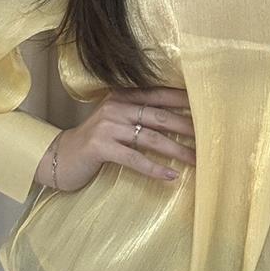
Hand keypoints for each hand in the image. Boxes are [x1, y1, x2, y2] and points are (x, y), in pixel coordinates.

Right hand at [36, 86, 195, 191]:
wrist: (60, 157)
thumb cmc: (96, 142)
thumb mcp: (116, 122)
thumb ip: (139, 116)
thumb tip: (177, 122)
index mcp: (123, 97)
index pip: (158, 95)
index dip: (182, 100)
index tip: (207, 105)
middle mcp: (116, 107)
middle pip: (159, 116)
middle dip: (187, 126)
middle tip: (209, 136)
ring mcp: (107, 126)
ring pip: (150, 138)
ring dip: (176, 150)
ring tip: (196, 160)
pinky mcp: (101, 147)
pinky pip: (134, 158)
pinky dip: (154, 168)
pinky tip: (171, 176)